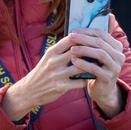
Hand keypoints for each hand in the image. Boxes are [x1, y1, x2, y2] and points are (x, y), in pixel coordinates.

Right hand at [2, 15, 126, 118]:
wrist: (29, 91)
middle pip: (77, 51)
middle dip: (90, 51)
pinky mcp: (60, 87)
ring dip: (91, 65)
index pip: (70, 40)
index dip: (84, 38)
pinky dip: (86, 79)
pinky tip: (90, 77)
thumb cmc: (42, 72)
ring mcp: (57, 75)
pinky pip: (79, 82)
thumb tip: (78, 39)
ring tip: (99, 64)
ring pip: (80, 67)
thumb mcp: (48, 58)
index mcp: (52, 52)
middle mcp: (54, 62)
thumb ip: (61, 49)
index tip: (94, 38)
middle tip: (101, 51)